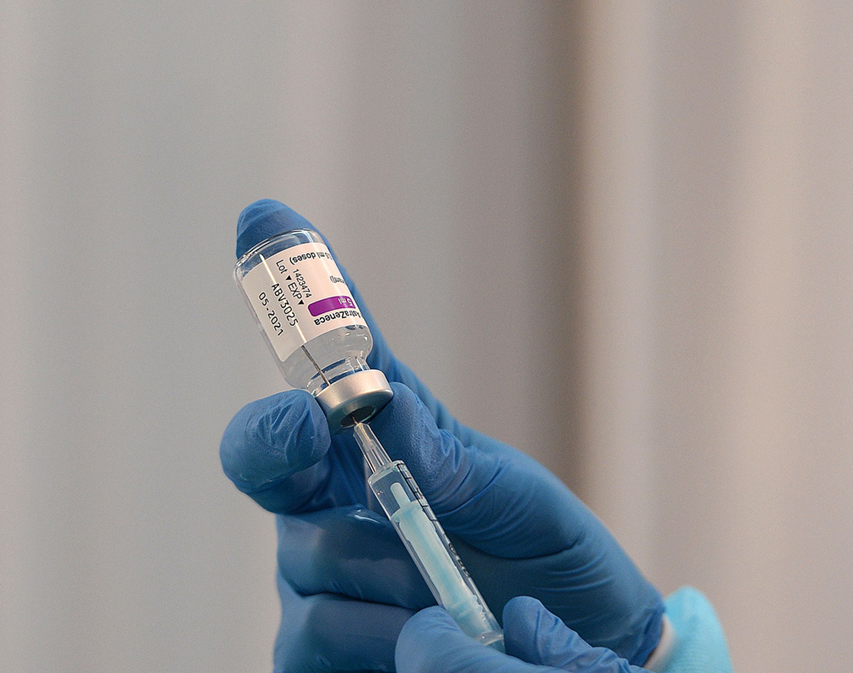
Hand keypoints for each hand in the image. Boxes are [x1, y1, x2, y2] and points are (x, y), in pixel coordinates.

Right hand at [220, 200, 663, 672]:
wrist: (587, 650)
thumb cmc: (551, 561)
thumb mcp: (517, 494)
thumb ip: (445, 456)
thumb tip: (379, 407)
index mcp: (380, 444)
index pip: (317, 362)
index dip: (285, 291)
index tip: (265, 222)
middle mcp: (331, 505)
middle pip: (269, 457)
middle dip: (306, 457)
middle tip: (388, 492)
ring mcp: (315, 580)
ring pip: (303, 565)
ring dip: (387, 581)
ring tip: (454, 598)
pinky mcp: (316, 653)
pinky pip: (306, 642)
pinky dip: (371, 644)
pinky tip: (419, 640)